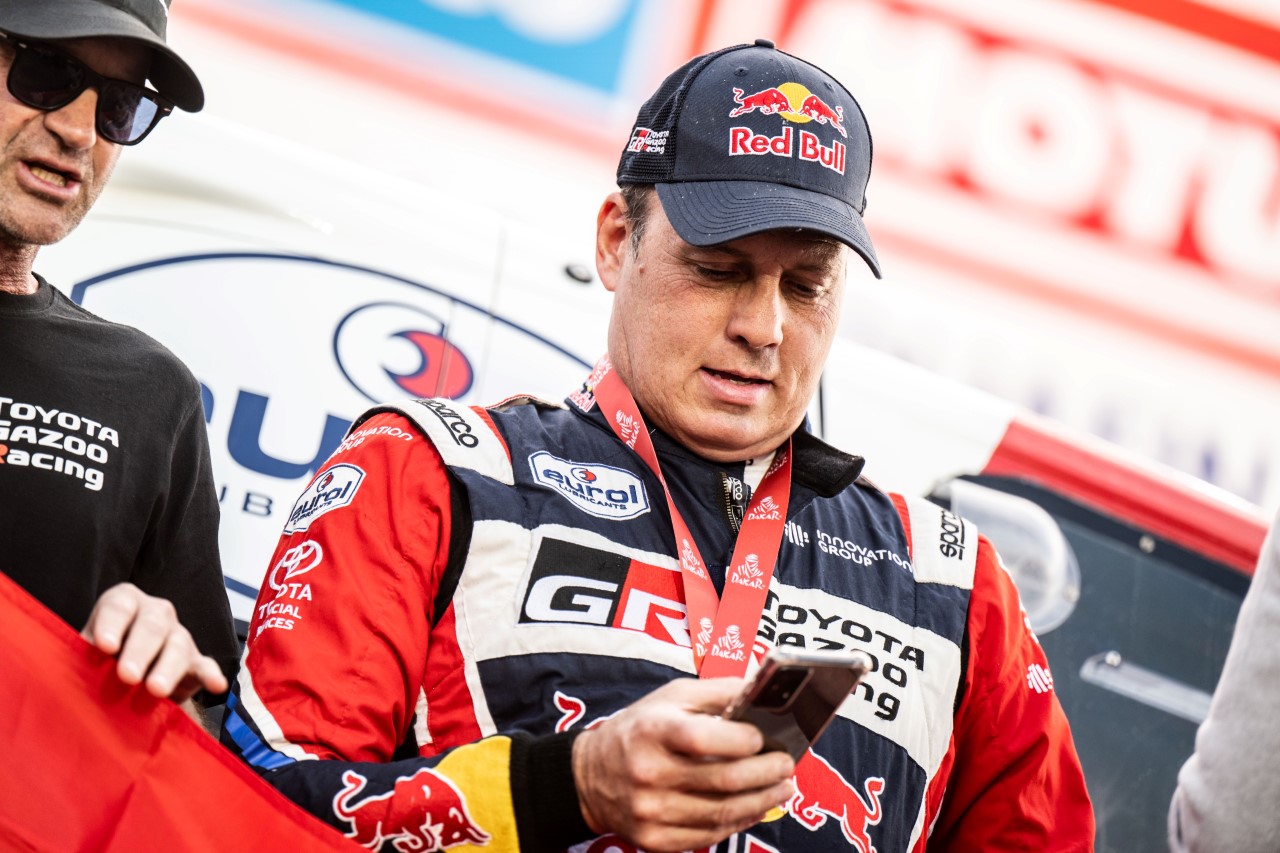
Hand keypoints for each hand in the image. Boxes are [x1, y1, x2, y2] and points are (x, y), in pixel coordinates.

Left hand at [80, 583, 227, 702]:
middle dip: (140, 650)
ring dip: (167, 667)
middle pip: (151, 625)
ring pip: (178, 644)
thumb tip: (77, 662)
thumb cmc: (97, 662)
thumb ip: (80, 655)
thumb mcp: (84, 653)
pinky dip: (211, 674)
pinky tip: (216, 685)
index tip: (104, 646)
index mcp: (124, 603)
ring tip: (154, 690)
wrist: (122, 682)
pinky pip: (205, 665)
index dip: (112, 624)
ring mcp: (178, 636)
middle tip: (127, 675)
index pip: (119, 606)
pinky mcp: (195, 662)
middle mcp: (155, 613)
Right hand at [571, 677, 795, 852]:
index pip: (706, 739)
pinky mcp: (654, 840)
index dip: (744, 740)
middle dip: (766, 773)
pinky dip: (740, 821)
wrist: (589, 776)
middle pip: (723, 780)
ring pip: (722, 813)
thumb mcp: (671, 697)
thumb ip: (718, 691)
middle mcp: (649, 773)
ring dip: (762, 801)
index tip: (765, 737)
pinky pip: (709, 835)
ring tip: (783, 787)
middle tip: (786, 765)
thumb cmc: (639, 729)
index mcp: (653, 731)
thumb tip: (763, 687)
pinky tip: (756, 807)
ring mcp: (651, 812)